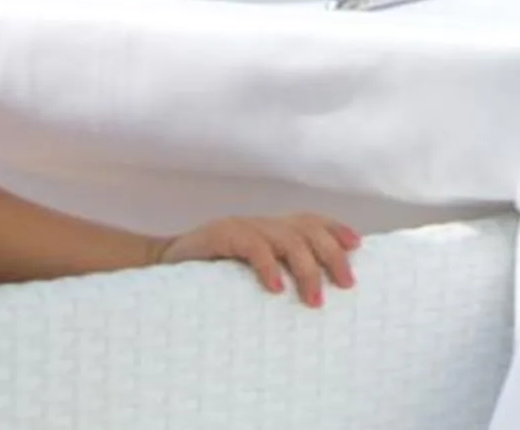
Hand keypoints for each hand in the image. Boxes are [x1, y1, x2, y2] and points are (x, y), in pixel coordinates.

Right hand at [154, 215, 361, 305]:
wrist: (160, 268)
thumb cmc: (209, 278)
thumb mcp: (249, 273)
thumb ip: (277, 272)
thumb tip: (315, 293)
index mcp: (270, 229)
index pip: (310, 221)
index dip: (335, 229)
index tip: (358, 246)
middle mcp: (260, 223)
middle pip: (307, 229)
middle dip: (331, 254)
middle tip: (346, 284)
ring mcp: (240, 226)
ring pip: (286, 238)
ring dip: (305, 268)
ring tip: (314, 299)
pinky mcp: (219, 234)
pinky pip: (251, 245)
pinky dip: (267, 265)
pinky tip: (275, 288)